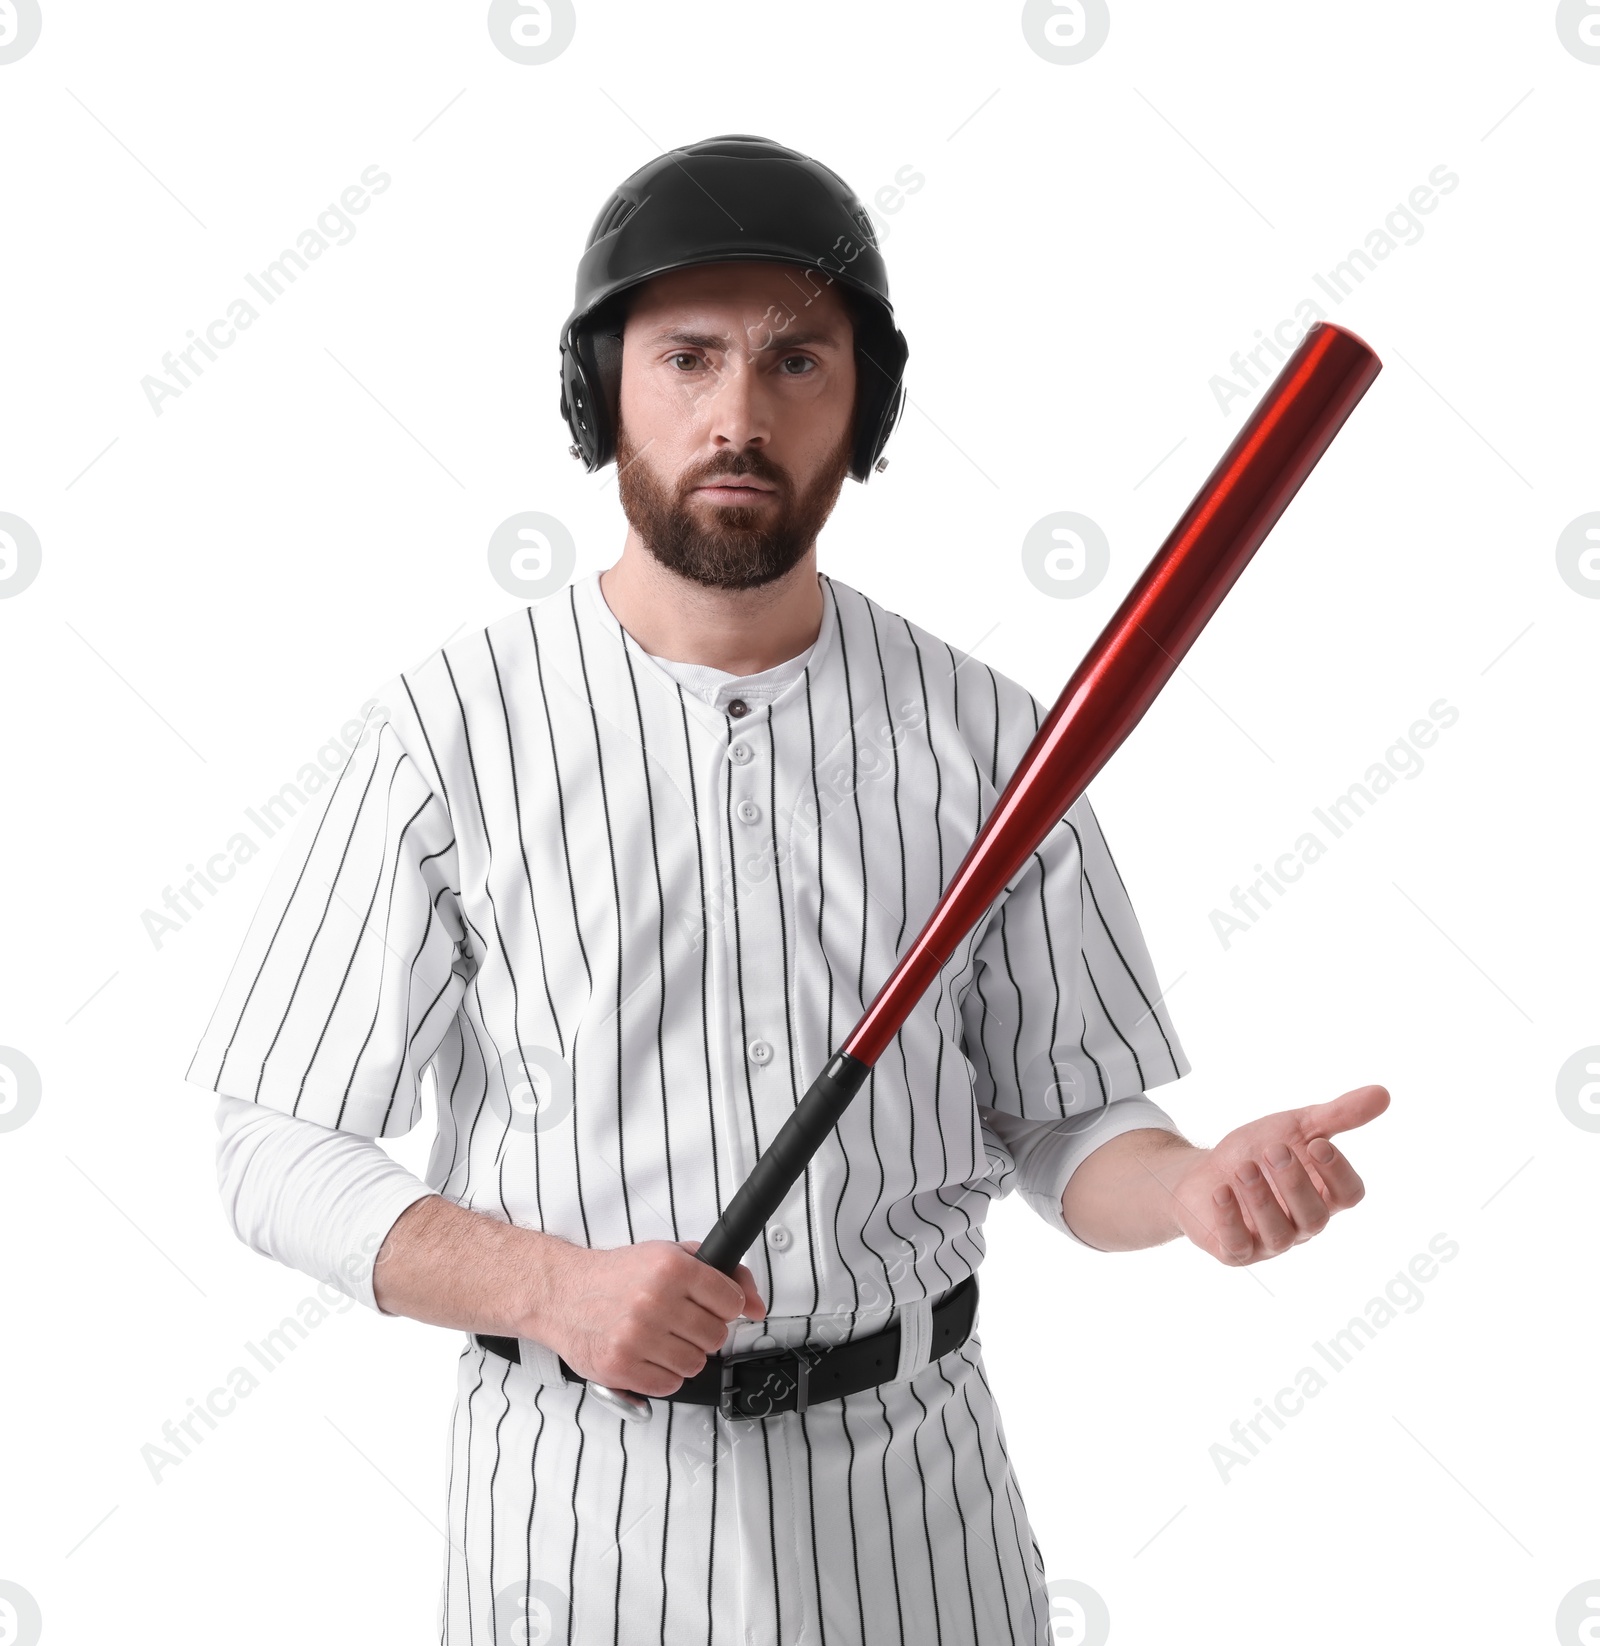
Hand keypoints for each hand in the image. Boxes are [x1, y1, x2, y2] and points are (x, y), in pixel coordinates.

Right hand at [542, 1237, 766, 1395]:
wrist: (564, 1294)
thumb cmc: (617, 1276)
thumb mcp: (669, 1256)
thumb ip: (722, 1273)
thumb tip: (757, 1305)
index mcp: (671, 1268)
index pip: (731, 1300)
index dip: (724, 1305)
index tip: (710, 1305)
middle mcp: (655, 1300)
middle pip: (716, 1336)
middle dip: (704, 1331)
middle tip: (681, 1322)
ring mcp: (637, 1336)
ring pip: (696, 1364)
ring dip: (684, 1355)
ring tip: (662, 1338)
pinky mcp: (622, 1367)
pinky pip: (670, 1385)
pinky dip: (665, 1375)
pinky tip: (649, 1355)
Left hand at [1168, 1084, 1388, 1265]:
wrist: (1205, 1170)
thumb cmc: (1257, 1151)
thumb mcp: (1296, 1127)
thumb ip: (1337, 1115)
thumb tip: (1383, 1093)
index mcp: (1323, 1194)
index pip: (1348, 1195)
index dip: (1338, 1172)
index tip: (1317, 1143)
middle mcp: (1301, 1223)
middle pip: (1315, 1216)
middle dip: (1296, 1183)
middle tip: (1275, 1150)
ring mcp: (1269, 1241)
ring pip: (1279, 1234)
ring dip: (1262, 1200)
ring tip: (1245, 1168)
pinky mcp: (1235, 1250)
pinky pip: (1237, 1246)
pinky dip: (1230, 1219)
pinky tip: (1221, 1191)